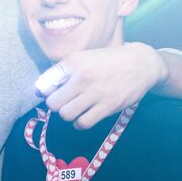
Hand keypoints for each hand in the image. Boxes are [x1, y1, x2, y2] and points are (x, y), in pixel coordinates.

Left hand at [37, 43, 165, 128]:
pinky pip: (83, 123)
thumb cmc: (109, 61)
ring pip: (66, 114)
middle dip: (56, 104)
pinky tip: (84, 116)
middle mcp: (83, 76)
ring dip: (68, 114)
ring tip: (74, 108)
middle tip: (64, 101)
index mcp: (75, 61)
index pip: (46, 83)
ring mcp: (96, 92)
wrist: (141, 64)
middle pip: (53, 102)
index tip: (55, 91)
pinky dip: (79, 123)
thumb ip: (63, 71)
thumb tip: (39, 90)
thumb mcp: (85, 57)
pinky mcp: (108, 106)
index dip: (47, 90)